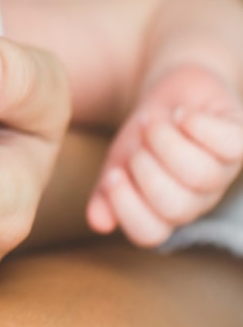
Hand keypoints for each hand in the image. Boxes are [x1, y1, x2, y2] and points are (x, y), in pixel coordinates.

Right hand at [87, 62, 242, 246]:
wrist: (172, 94)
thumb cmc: (146, 135)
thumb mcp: (118, 161)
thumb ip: (106, 192)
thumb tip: (98, 223)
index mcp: (163, 209)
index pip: (149, 233)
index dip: (127, 207)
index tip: (113, 174)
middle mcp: (197, 197)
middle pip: (176, 207)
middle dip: (146, 169)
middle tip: (137, 143)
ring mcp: (221, 170)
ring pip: (201, 175)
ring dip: (166, 141)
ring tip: (153, 122)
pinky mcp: (238, 140)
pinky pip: (228, 144)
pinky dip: (197, 125)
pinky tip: (182, 114)